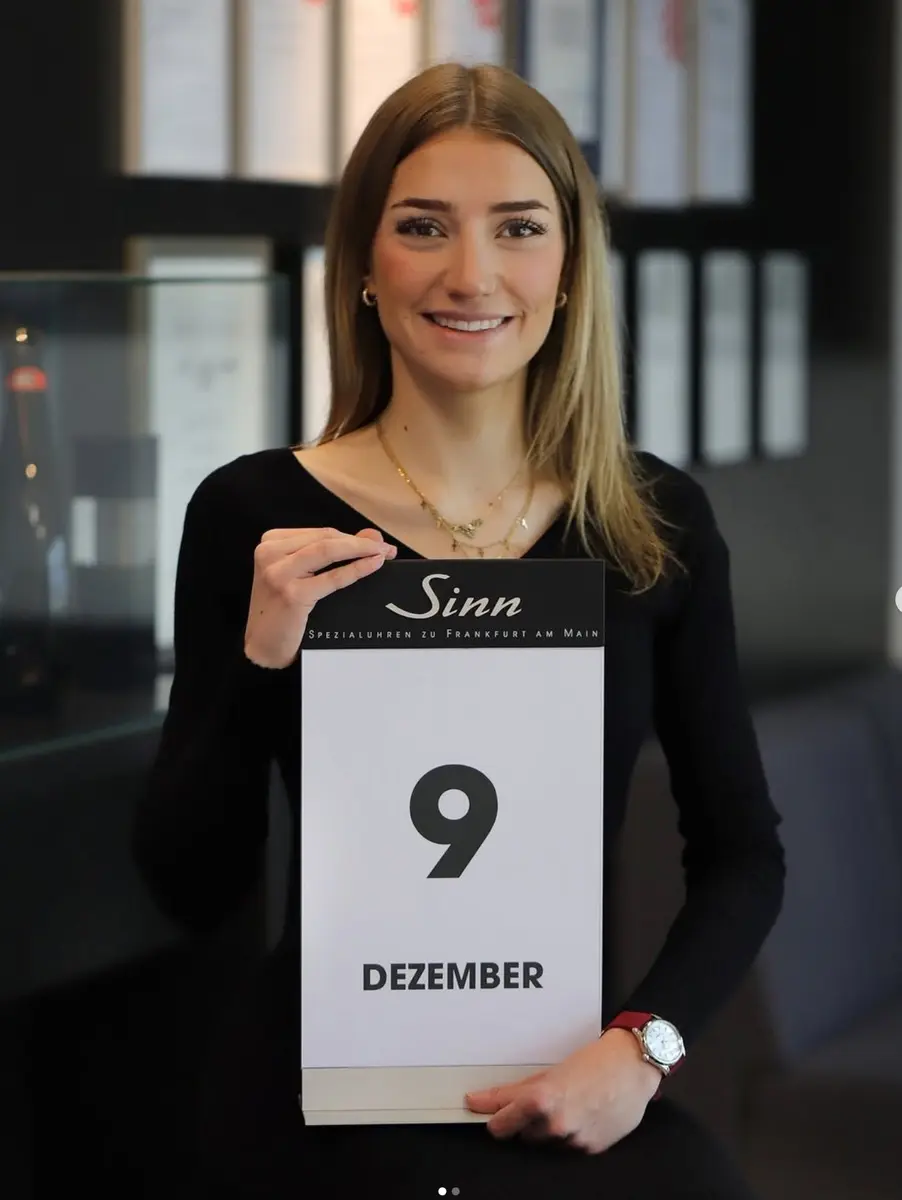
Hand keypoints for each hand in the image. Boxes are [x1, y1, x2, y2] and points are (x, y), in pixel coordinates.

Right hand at [244, 526, 396, 667]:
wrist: (264, 645)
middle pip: (325, 538)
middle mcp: (270, 554)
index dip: (352, 536)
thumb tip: (371, 536)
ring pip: (328, 550)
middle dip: (360, 542)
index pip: (320, 533)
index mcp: (271, 543)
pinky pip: (332, 577)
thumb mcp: (304, 575)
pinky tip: (372, 566)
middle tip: (386, 549)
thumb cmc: (283, 611)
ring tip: (382, 554)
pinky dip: (356, 569)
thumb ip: (333, 552)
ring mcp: (278, 573)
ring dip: (361, 550)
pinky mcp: (292, 594)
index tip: (376, 542)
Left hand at [465, 1030, 661, 1154]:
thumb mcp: (550, 1072)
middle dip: (526, 1121)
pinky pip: (569, 1147)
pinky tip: (584, 1115)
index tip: (486, 1114)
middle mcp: (555, 1125)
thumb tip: (481, 1101)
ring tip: (570, 1104)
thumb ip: (515, 1091)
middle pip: (523, 1135)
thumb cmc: (594, 1063)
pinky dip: (571, 1134)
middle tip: (545, 1101)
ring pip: (546, 1142)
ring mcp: (573, 1141)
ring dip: (550, 1129)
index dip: (494, 1120)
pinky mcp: (590, 1150)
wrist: (633, 1068)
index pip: (500, 1125)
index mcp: (540, 1101)